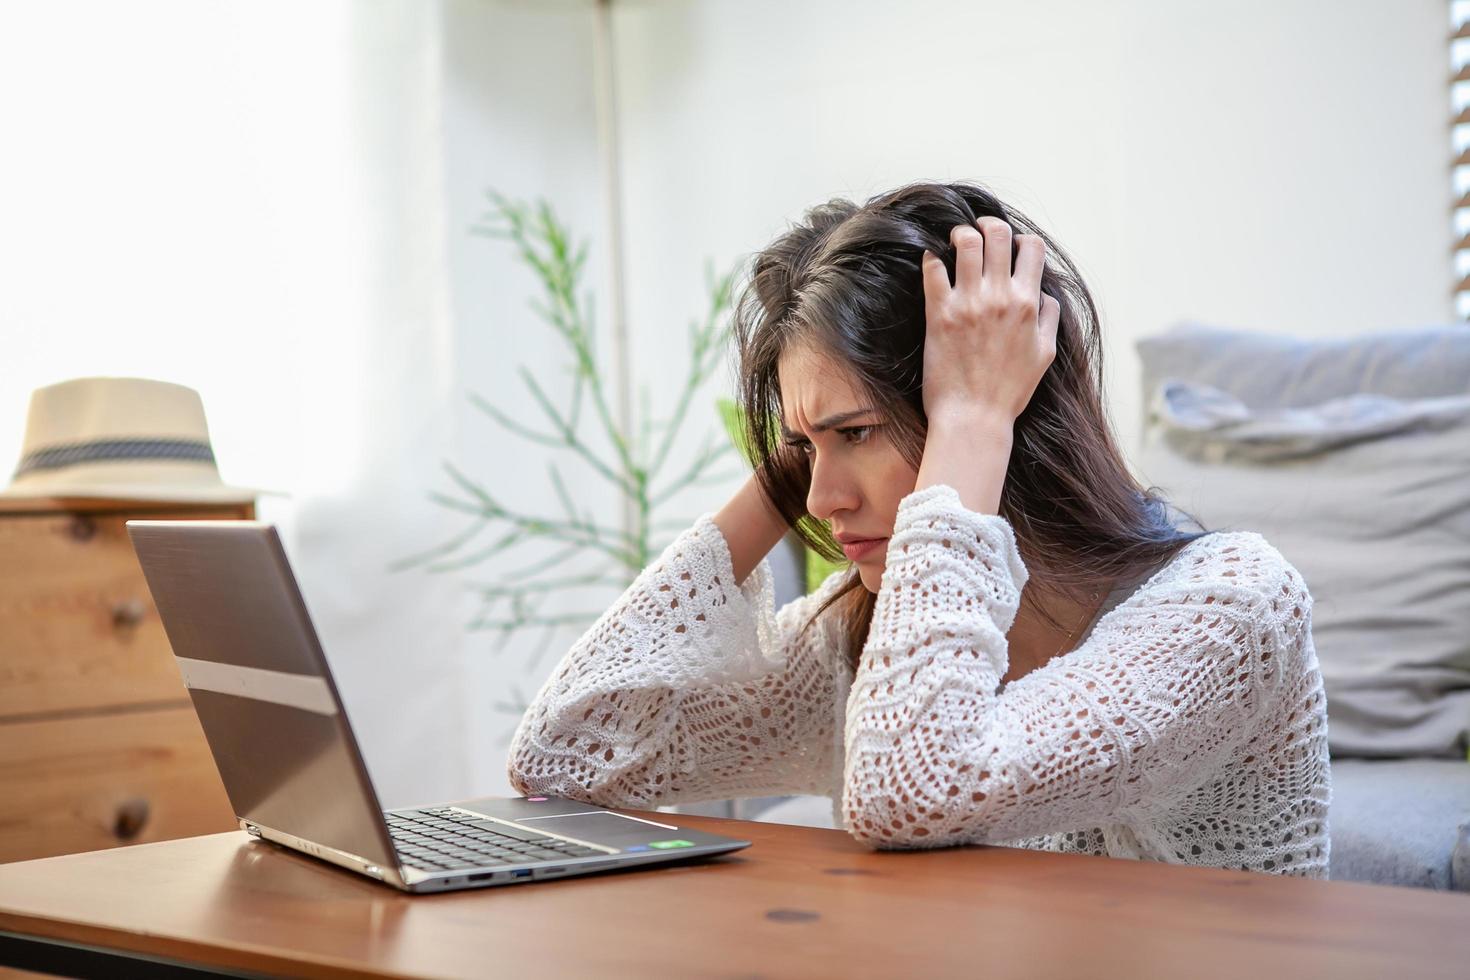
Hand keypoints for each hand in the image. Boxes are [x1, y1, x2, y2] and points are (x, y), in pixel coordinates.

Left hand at [920, 217, 1060, 426]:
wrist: (974, 418)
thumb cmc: (1010, 391)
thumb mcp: (1044, 354)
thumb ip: (1049, 318)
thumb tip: (1044, 294)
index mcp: (1027, 304)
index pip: (1031, 247)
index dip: (1022, 239)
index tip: (1011, 247)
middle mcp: (999, 297)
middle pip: (997, 234)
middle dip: (989, 225)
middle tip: (979, 231)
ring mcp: (968, 303)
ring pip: (966, 242)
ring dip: (960, 234)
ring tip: (955, 240)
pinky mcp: (939, 314)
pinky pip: (933, 269)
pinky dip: (931, 257)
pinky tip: (931, 259)